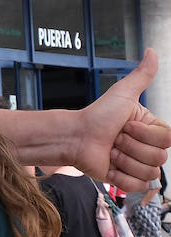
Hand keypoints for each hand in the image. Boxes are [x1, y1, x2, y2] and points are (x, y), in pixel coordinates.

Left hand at [75, 49, 170, 189]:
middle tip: (115, 138)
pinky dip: (122, 177)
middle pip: (159, 157)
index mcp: (152, 130)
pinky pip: (138, 186)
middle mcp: (148, 148)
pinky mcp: (125, 180)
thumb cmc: (97, 115)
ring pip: (150, 172)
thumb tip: (153, 50)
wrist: (75, 137)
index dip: (145, 134)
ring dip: (125, 161)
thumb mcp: (122, 93)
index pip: (167, 140)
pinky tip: (109, 166)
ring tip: (110, 151)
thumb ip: (141, 75)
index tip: (126, 125)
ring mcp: (137, 165)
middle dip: (132, 147)